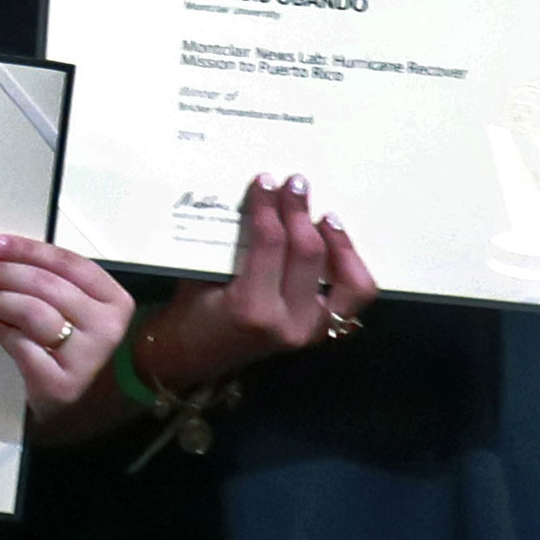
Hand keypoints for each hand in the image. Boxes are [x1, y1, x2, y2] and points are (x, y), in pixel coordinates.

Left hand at [0, 233, 136, 412]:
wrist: (85, 407)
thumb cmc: (77, 349)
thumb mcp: (77, 311)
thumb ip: (52, 283)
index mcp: (115, 300)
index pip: (67, 263)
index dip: (27, 249)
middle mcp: (107, 327)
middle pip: (45, 284)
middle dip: (1, 269)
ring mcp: (86, 357)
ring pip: (31, 311)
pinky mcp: (59, 382)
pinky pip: (19, 343)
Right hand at [153, 176, 378, 382]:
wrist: (189, 358)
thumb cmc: (188, 314)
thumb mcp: (201, 274)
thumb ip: (235, 242)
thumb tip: (262, 198)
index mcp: (252, 309)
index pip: (271, 243)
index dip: (269, 206)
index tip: (265, 181)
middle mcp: (289, 323)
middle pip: (309, 254)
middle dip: (300, 212)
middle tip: (293, 185)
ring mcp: (309, 332)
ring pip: (349, 282)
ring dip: (339, 242)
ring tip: (325, 217)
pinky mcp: (318, 333)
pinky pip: (351, 298)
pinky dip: (350, 268)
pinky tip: (335, 244)